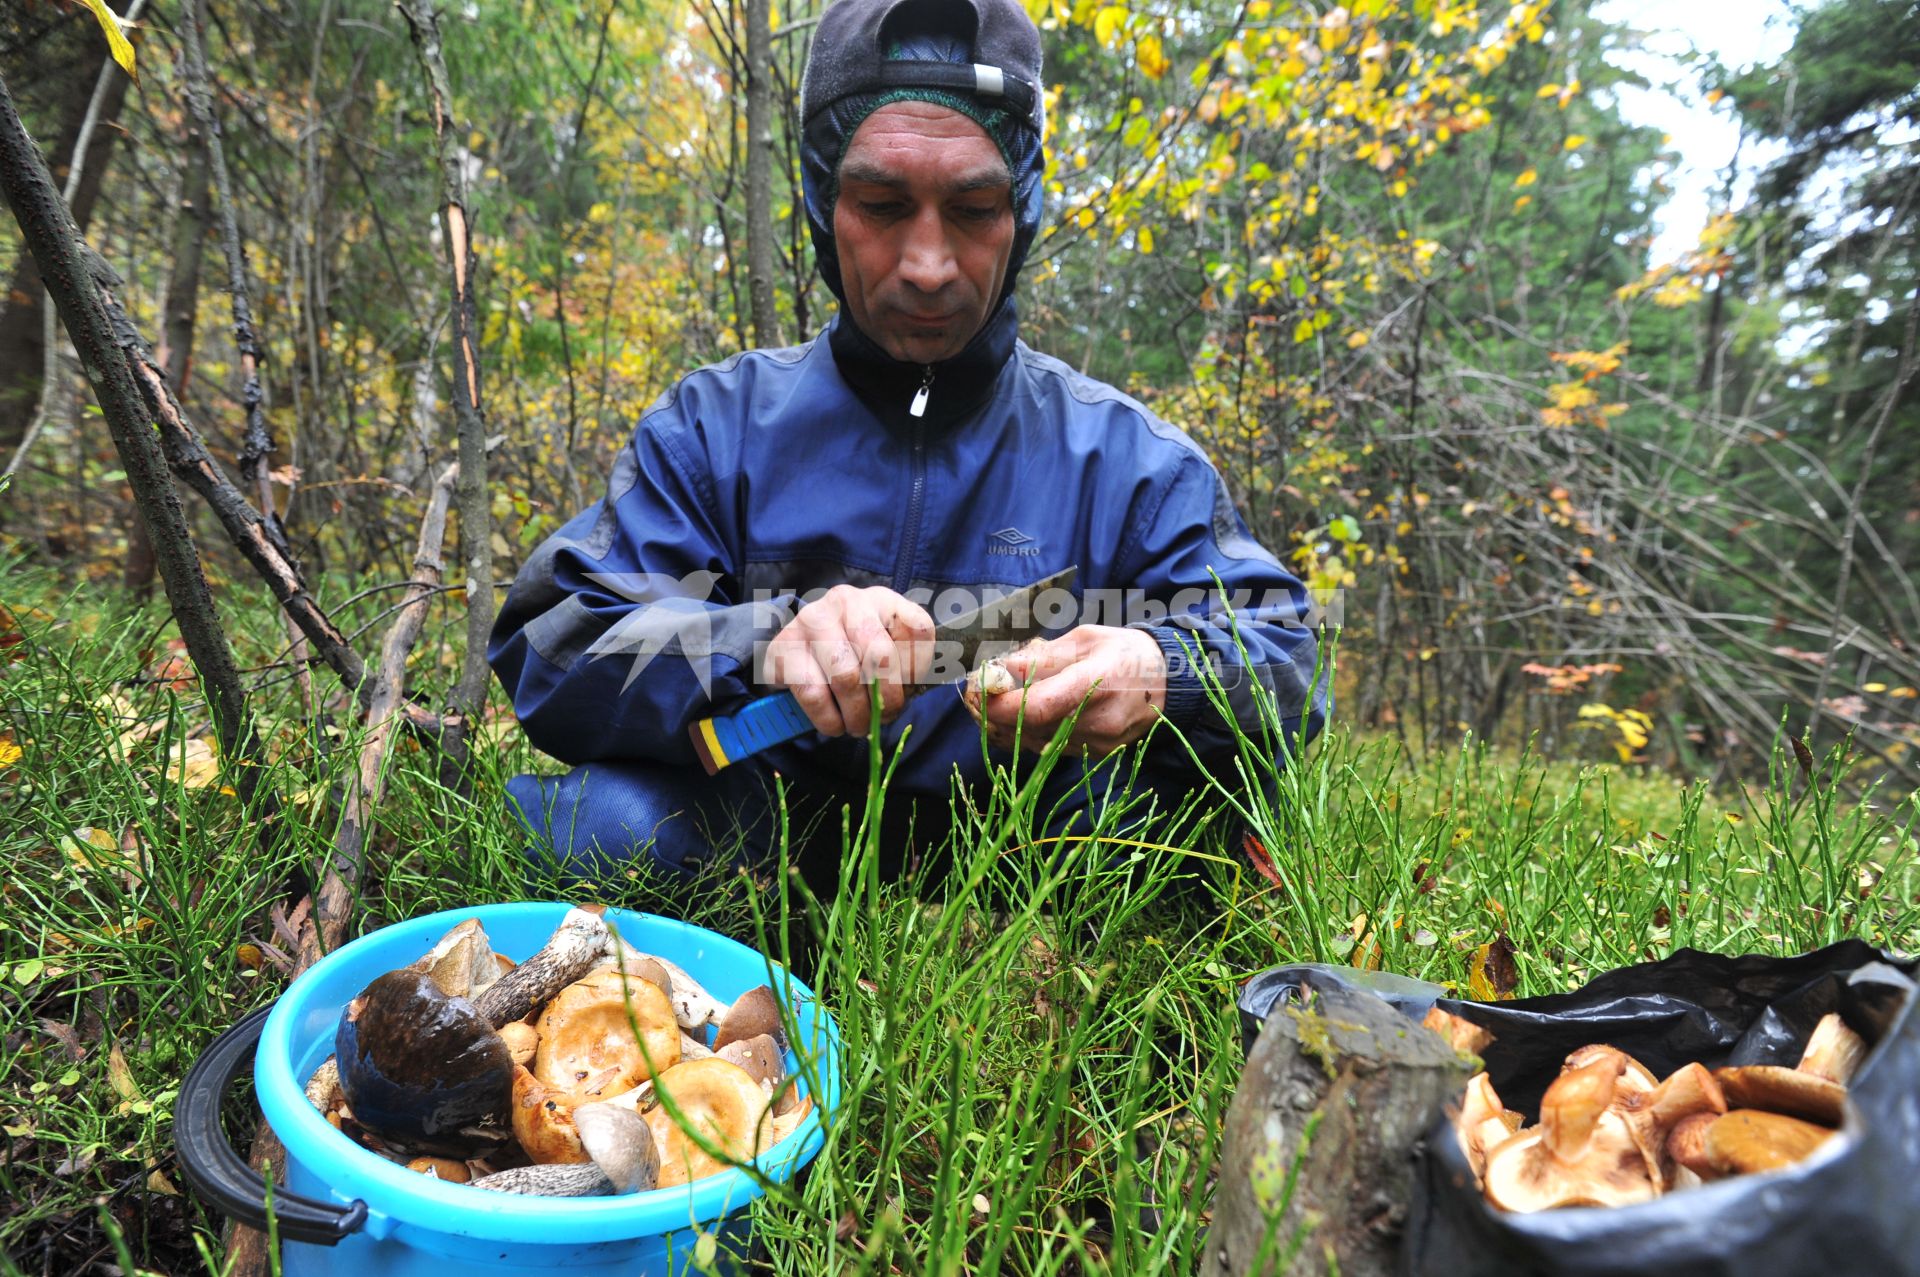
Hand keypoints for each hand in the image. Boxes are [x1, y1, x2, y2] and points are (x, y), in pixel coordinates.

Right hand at [762, 585, 935, 736]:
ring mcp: (811, 619)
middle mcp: (846, 600)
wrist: (801, 651)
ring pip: (845, 677)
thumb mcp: (891, 653)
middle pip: (879, 655)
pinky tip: (835, 724)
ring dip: (856, 714)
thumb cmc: (856, 655)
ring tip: (858, 726)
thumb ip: (909, 666)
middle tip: (882, 718)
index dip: (917, 670)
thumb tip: (906, 694)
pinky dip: (829, 719)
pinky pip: (813, 693)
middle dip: (886, 698)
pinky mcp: (784, 645)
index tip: (908, 692)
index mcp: (883, 599)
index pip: (917, 630)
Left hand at [969, 625, 1166, 755]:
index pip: (1039, 706)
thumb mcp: (1085, 639)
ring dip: (1007, 724)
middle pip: (1031, 728)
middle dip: (994, 713)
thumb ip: (1042, 657)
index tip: (978, 691)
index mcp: (1097, 682)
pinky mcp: (1094, 754)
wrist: (1169, 682)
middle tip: (974, 693)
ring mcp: (1097, 743)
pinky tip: (1017, 714)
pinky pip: (1049, 747)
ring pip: (1035, 742)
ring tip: (991, 700)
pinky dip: (1027, 732)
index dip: (1001, 704)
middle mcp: (1098, 720)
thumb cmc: (1125, 652)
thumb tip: (1001, 668)